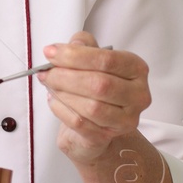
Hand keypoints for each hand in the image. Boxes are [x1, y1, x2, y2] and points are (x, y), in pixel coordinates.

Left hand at [37, 31, 151, 163]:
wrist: (96, 123)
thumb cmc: (95, 86)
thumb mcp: (90, 59)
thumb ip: (82, 46)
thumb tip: (67, 47)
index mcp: (136, 69)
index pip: (106, 60)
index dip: (75, 55)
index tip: (51, 52)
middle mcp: (137, 95)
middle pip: (99, 84)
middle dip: (66, 76)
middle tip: (46, 72)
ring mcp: (125, 120)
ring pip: (91, 107)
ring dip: (63, 94)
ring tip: (50, 86)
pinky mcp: (107, 137)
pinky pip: (80, 123)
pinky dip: (61, 110)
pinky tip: (54, 101)